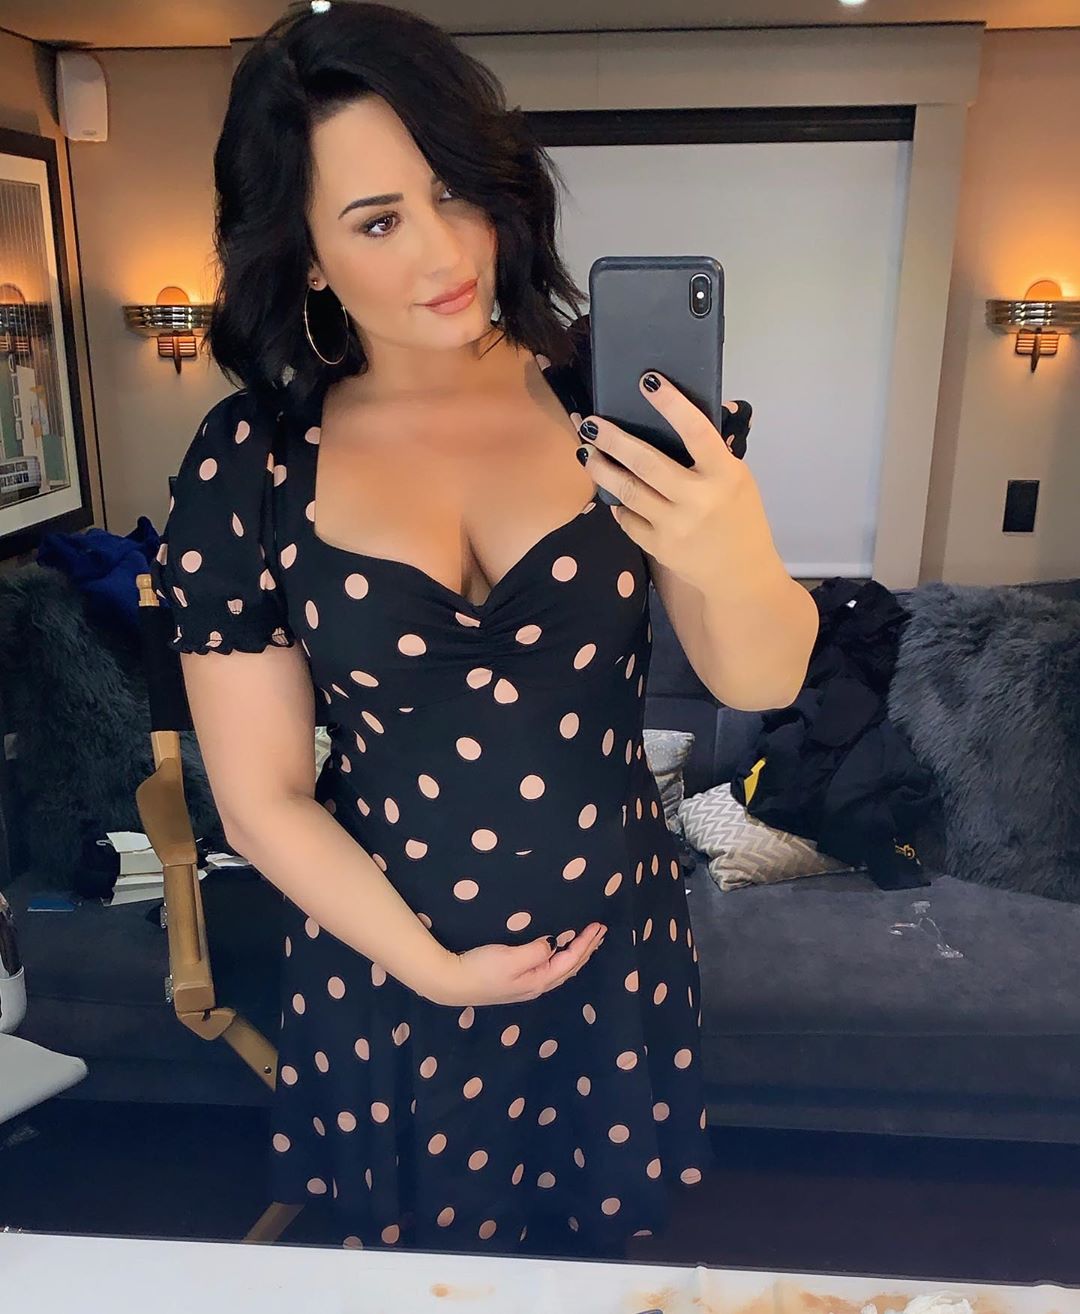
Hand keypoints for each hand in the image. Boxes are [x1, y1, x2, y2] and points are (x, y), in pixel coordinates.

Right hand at [429, 923, 606, 1006]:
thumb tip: (552, 945)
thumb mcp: (510, 957)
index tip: (597, 925)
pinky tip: (560, 955)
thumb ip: (536, 951)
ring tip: (588, 943)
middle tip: (601, 931)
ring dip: (577, 955)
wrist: (451, 982)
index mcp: (539, 980)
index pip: (570, 959)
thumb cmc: (480, 968)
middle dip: (587, 949)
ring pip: (561, 970)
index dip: (585, 943)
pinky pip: (550, 969)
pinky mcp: (516, 981)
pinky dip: (563, 960)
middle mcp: (537, 985)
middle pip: (570, 967)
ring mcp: (526, 985)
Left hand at [578, 377, 772, 594]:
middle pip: (646, 463)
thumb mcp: (739, 480)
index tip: (647, 380)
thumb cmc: (740, 519)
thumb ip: (714, 452)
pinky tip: (611, 492)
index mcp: (724, 475)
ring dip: (602, 469)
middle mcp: (698, 500)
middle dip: (612, 440)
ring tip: (587, 452)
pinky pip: (627, 519)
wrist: (740, 576)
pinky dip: (617, 504)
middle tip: (589, 422)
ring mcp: (676, 526)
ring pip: (627, 491)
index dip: (671, 404)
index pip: (696, 432)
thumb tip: (693, 412)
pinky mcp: (659, 548)